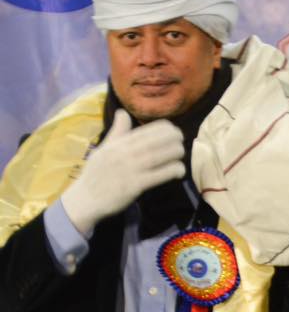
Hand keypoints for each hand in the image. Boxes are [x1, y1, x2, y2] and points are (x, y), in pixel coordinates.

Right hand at [59, 110, 185, 233]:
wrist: (85, 199)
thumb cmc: (95, 173)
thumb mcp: (103, 149)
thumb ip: (117, 132)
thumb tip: (123, 112)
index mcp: (117, 144)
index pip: (145, 131)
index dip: (164, 128)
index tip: (174, 130)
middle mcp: (123, 154)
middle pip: (154, 142)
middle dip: (172, 138)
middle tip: (181, 140)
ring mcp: (129, 169)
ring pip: (158, 156)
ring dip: (174, 153)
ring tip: (181, 153)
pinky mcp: (134, 185)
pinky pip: (158, 175)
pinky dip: (172, 171)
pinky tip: (179, 171)